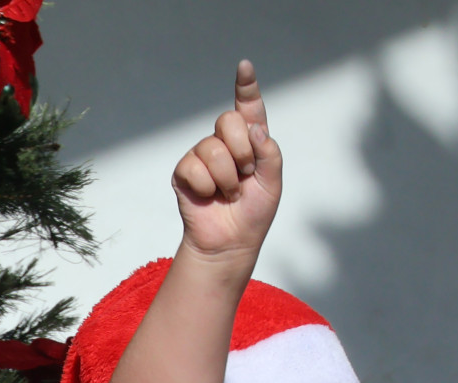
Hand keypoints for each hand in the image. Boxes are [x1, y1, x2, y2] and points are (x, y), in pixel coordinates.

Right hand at [171, 60, 282, 260]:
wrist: (230, 242)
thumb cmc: (253, 212)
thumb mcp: (273, 181)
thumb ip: (269, 152)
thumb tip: (254, 128)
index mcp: (249, 141)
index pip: (248, 108)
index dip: (246, 86)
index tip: (244, 66)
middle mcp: (224, 143)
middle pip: (228, 120)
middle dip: (242, 150)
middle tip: (246, 175)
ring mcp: (202, 156)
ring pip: (212, 148)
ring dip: (227, 176)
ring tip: (230, 193)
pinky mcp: (184, 173)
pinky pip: (193, 167)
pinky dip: (207, 186)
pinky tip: (210, 197)